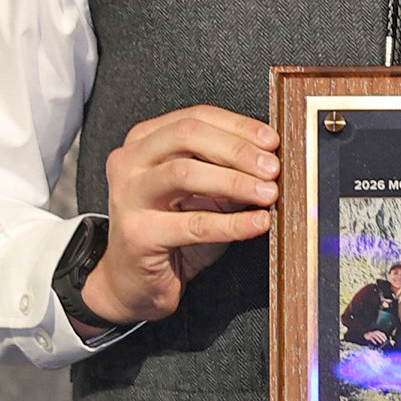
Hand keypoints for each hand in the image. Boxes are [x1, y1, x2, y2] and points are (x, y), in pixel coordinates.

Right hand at [81, 105, 279, 324]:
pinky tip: (257, 223)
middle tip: (272, 167)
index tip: (271, 141)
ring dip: (235, 181)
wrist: (134, 282)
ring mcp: (129, 196)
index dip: (237, 126)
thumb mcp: (203, 195)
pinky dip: (231, 224)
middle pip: (188, 136)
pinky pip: (193, 224)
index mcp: (144, 141)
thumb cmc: (169, 233)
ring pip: (185, 173)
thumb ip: (227, 173)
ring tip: (268, 194)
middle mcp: (129, 161)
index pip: (195, 118)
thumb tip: (269, 161)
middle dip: (237, 150)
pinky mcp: (138, 233)